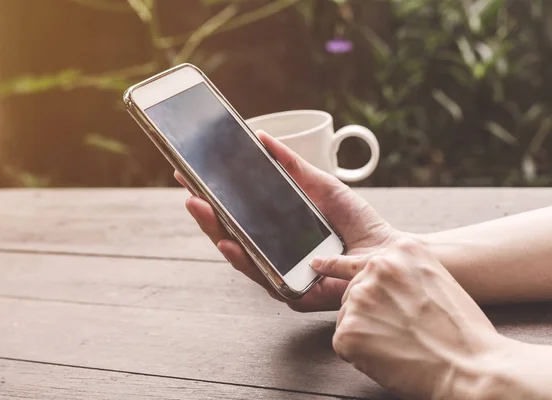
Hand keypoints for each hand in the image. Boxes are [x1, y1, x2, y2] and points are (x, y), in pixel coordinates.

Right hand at [176, 131, 400, 311]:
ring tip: (199, 208)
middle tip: (188, 189)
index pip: (237, 213)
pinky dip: (243, 259)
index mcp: (277, 229)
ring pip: (239, 255)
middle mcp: (273, 252)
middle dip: (207, 212)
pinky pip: (262, 276)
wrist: (388, 253)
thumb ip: (293, 166)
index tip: (191, 174)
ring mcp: (280, 272)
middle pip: (231, 233)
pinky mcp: (291, 292)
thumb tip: (262, 137)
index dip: (214, 195)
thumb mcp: (322, 186)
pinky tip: (228, 242)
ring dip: (215, 231)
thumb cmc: (358, 224)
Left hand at [313, 238, 499, 398]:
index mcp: (401, 250)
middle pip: (354, 292)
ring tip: (399, 344)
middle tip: (401, 331)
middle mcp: (376, 267)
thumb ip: (404, 273)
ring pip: (348, 317)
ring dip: (365, 332)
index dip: (354, 277)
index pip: (364, 263)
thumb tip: (377, 282)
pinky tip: (388, 356)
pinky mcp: (348, 329)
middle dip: (370, 313)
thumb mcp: (437, 280)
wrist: (472, 368)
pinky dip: (359, 354)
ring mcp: (359, 297)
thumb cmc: (460, 332)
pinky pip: (344, 342)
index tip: (329, 270)